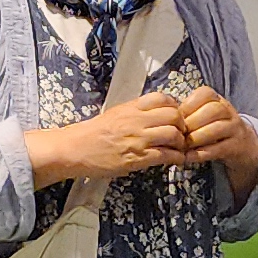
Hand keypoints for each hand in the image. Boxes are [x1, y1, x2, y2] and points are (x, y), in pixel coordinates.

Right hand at [34, 95, 196, 184]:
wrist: (75, 149)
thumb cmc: (93, 133)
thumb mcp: (115, 114)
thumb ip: (136, 112)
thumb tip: (155, 112)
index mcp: (131, 107)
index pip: (162, 98)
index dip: (174, 107)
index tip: (174, 115)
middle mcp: (136, 120)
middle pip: (173, 115)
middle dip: (181, 125)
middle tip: (180, 133)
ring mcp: (138, 139)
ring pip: (173, 134)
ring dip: (180, 142)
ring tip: (177, 147)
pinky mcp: (137, 158)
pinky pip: (165, 155)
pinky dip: (175, 158)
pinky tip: (174, 159)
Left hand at [169, 89, 257, 184]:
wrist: (242, 145)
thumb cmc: (214, 128)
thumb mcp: (203, 116)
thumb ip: (187, 114)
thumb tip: (165, 118)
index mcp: (218, 100)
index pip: (205, 94)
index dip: (189, 106)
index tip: (177, 118)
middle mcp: (229, 111)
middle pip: (212, 111)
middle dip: (192, 123)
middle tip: (178, 135)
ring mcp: (235, 128)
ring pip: (217, 128)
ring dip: (197, 138)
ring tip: (184, 146)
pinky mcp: (237, 146)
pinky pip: (219, 148)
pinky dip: (202, 153)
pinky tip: (189, 157)